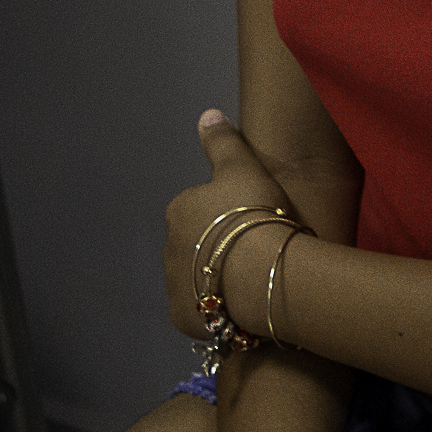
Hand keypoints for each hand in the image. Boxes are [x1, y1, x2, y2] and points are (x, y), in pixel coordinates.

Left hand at [163, 109, 293, 340]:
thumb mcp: (243, 166)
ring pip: (196, 279)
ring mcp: (173, 286)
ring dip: (216, 279)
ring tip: (252, 279)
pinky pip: (200, 310)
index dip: (228, 214)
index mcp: (179, 210)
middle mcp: (167, 248)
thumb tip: (207, 113)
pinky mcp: (183, 318)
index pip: (200, 210)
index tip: (253, 219)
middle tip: (255, 249)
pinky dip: (217, 307)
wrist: (263, 270)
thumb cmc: (255, 212)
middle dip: (217, 248)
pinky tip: (242, 303)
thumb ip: (222, 141)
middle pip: (195, 246)